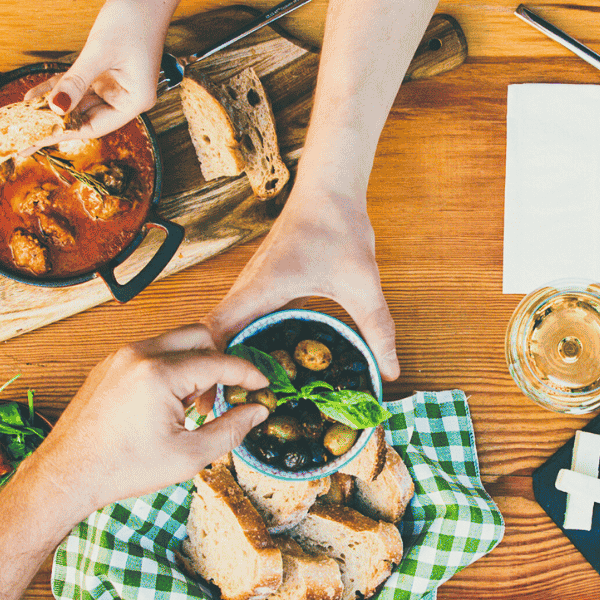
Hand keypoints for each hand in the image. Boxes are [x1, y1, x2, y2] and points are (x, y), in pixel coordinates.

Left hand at [31, 0, 173, 139]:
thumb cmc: (134, 17)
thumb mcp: (100, 51)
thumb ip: (77, 81)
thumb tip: (56, 107)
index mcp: (134, 100)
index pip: (95, 126)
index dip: (64, 133)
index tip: (38, 140)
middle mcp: (125, 96)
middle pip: (85, 118)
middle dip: (54, 123)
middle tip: (24, 138)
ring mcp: (114, 84)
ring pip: (78, 102)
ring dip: (52, 106)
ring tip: (23, 119)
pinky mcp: (105, 71)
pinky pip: (77, 84)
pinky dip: (57, 87)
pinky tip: (34, 95)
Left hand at [33, 323, 268, 514]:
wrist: (68, 473)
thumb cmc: (123, 468)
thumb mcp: (189, 456)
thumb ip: (230, 430)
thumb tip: (257, 412)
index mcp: (160, 373)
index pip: (220, 361)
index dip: (248, 375)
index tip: (263, 387)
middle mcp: (139, 354)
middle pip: (198, 336)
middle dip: (220, 362)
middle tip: (225, 395)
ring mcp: (120, 357)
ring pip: (173, 343)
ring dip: (193, 366)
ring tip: (191, 408)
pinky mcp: (109, 365)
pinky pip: (150, 354)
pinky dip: (169, 370)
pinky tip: (167, 406)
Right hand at [204, 191, 399, 381]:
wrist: (330, 189)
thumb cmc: (339, 229)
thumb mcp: (362, 285)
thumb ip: (377, 329)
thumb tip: (390, 371)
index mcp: (259, 291)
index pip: (214, 334)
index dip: (209, 369)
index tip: (216, 400)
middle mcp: (246, 289)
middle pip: (211, 338)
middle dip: (211, 373)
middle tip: (219, 410)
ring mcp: (250, 285)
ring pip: (223, 328)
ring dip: (223, 358)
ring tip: (232, 395)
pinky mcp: (260, 284)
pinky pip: (239, 318)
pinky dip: (239, 342)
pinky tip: (258, 363)